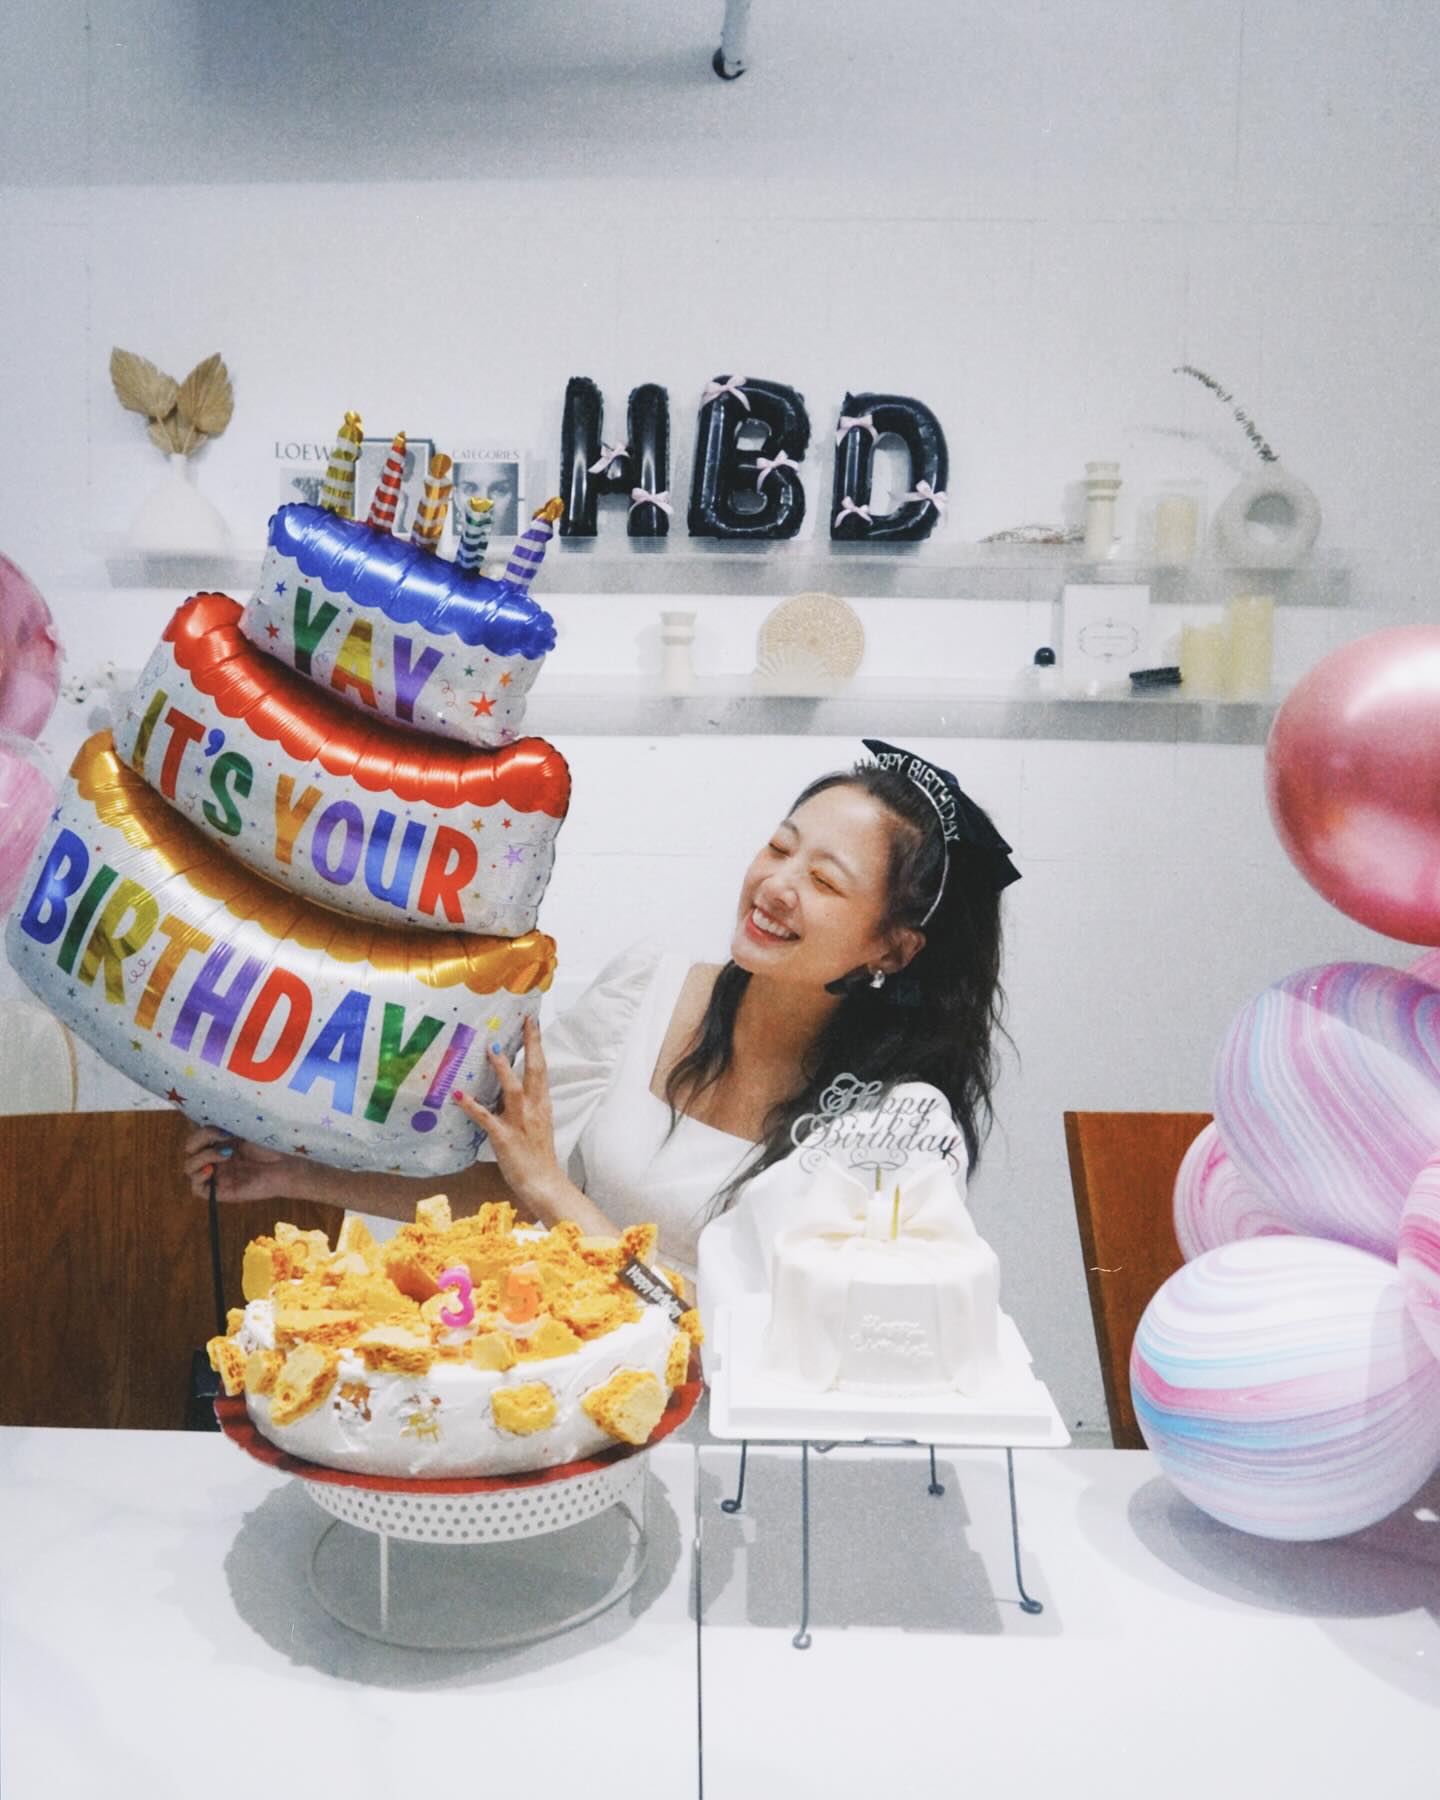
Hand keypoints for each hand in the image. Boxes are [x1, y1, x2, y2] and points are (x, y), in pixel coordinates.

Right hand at [182, 1126, 304, 1203]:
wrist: (284, 1166)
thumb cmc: (269, 1147)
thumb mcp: (244, 1132)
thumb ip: (223, 1127)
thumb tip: (201, 1120)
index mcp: (218, 1142)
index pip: (195, 1135)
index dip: (200, 1129)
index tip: (219, 1126)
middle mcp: (214, 1158)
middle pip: (189, 1149)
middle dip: (200, 1140)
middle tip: (224, 1137)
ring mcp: (216, 1175)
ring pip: (189, 1167)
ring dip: (202, 1157)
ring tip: (226, 1155)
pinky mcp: (220, 1191)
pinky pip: (196, 1188)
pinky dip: (198, 1178)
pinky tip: (211, 1170)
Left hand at [451, 1016, 565, 1214]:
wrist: (543, 1182)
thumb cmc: (538, 1155)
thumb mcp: (537, 1124)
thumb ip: (526, 1105)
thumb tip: (509, 1088)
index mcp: (542, 1104)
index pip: (541, 1068)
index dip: (537, 1045)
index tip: (533, 1022)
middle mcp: (534, 1108)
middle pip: (535, 1070)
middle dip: (531, 1044)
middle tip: (526, 1021)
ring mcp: (520, 1122)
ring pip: (512, 1089)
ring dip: (501, 1069)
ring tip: (491, 1049)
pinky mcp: (504, 1137)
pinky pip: (486, 1118)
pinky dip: (472, 1106)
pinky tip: (458, 1095)